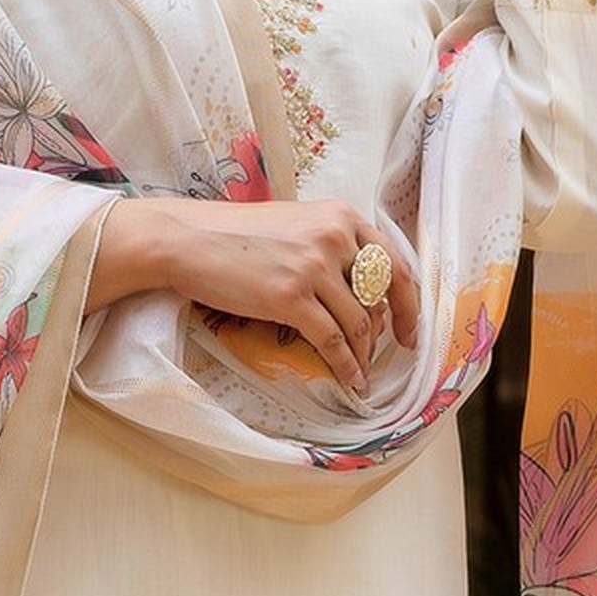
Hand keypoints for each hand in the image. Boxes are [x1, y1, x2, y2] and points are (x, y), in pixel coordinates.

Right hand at [93, 194, 418, 396]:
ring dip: (364, 352)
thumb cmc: (235, 233)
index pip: (393, 263)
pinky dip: (346, 364)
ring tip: (360, 370)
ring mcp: (313, 268)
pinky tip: (349, 379)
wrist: (187, 239)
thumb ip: (330, 245)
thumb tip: (359, 289)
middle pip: (378, 296)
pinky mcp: (290, 298)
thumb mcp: (295, 223)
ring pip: (359, 322)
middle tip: (384, 353)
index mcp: (341, 216)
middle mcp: (334, 237)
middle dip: (384, 330)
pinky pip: (332, 340)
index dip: (407, 301)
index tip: (409, 328)